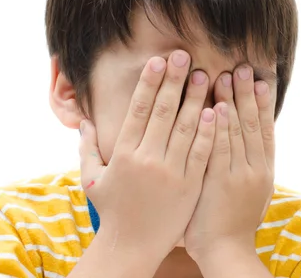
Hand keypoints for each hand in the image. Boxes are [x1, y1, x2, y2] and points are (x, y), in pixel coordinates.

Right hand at [78, 50, 216, 262]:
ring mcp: (171, 173)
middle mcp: (148, 160)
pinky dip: (209, 131)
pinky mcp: (190, 186)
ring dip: (195, 99)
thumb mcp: (92, 179)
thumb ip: (87, 148)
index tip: (157, 61)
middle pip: (163, 112)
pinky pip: (201, 153)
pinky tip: (216, 110)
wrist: (133, 246)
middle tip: (183, 55)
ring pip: (185, 128)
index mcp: (124, 154)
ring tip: (203, 75)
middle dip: (173, 81)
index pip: (138, 110)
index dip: (149, 83)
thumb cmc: (112, 211)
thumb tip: (84, 121)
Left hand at [184, 65, 276, 263]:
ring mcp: (238, 175)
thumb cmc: (233, 221)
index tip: (261, 80)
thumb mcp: (250, 192)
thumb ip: (248, 165)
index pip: (266, 130)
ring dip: (232, 102)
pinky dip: (219, 127)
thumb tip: (244, 140)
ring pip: (237, 132)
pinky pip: (219, 149)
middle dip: (248, 94)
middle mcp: (255, 169)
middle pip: (253, 124)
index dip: (264, 104)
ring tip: (228, 75)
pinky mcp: (218, 182)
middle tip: (243, 68)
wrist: (226, 251)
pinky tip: (216, 107)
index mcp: (264, 170)